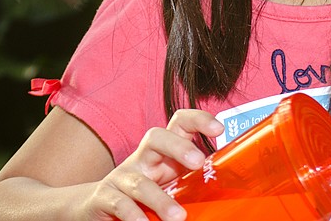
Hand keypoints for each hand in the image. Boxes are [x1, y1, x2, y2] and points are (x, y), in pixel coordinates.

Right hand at [80, 109, 223, 220]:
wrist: (96, 207)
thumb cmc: (143, 198)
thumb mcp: (170, 186)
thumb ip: (193, 186)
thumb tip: (234, 197)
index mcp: (162, 153)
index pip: (178, 124)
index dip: (198, 119)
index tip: (218, 129)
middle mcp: (141, 159)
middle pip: (155, 137)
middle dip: (177, 146)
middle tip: (198, 162)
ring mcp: (122, 177)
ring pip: (140, 182)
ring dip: (160, 200)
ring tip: (179, 218)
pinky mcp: (105, 197)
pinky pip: (120, 204)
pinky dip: (135, 216)